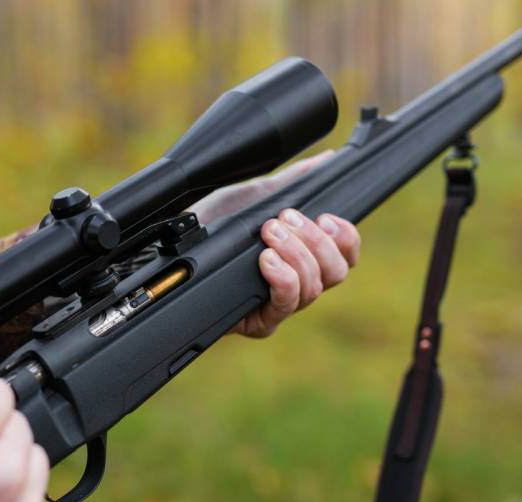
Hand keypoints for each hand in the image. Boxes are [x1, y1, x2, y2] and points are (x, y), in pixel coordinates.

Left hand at [190, 150, 360, 337]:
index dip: (346, 238)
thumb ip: (292, 183)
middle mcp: (297, 283)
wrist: (174, 248)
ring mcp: (279, 305)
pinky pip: (285, 305)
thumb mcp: (253, 197)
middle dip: (317, 241)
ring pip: (314, 289)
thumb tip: (327, 159)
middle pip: (335, 273)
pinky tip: (267, 260)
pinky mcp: (260, 322)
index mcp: (302, 256)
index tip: (327, 217)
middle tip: (284, 219)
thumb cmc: (212, 225)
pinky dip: (282, 279)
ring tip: (269, 233)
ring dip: (297, 254)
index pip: (345, 255)